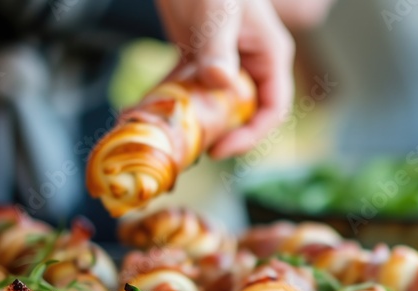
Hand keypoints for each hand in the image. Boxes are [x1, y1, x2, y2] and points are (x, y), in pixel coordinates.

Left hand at [158, 0, 294, 158]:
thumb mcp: (217, 13)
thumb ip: (219, 49)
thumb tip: (221, 82)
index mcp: (269, 55)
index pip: (273, 108)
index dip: (252, 135)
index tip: (223, 148)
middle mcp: (251, 63)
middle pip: (243, 113)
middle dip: (217, 133)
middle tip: (189, 149)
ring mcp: (225, 62)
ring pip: (213, 105)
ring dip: (190, 122)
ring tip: (164, 137)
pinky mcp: (199, 57)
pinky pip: (187, 88)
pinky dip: (168, 100)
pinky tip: (144, 111)